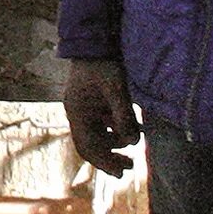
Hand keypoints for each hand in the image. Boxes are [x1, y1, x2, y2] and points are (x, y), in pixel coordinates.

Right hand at [64, 60, 139, 177]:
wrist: (95, 40)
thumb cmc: (103, 63)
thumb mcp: (116, 88)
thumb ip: (123, 115)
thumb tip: (133, 142)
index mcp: (77, 112)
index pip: (87, 145)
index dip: (104, 161)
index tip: (120, 173)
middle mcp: (78, 113)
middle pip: (91, 144)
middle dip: (109, 158)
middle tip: (129, 167)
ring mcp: (85, 108)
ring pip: (98, 136)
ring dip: (115, 144)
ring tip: (135, 148)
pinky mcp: (94, 103)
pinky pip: (103, 124)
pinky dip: (116, 131)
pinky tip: (132, 131)